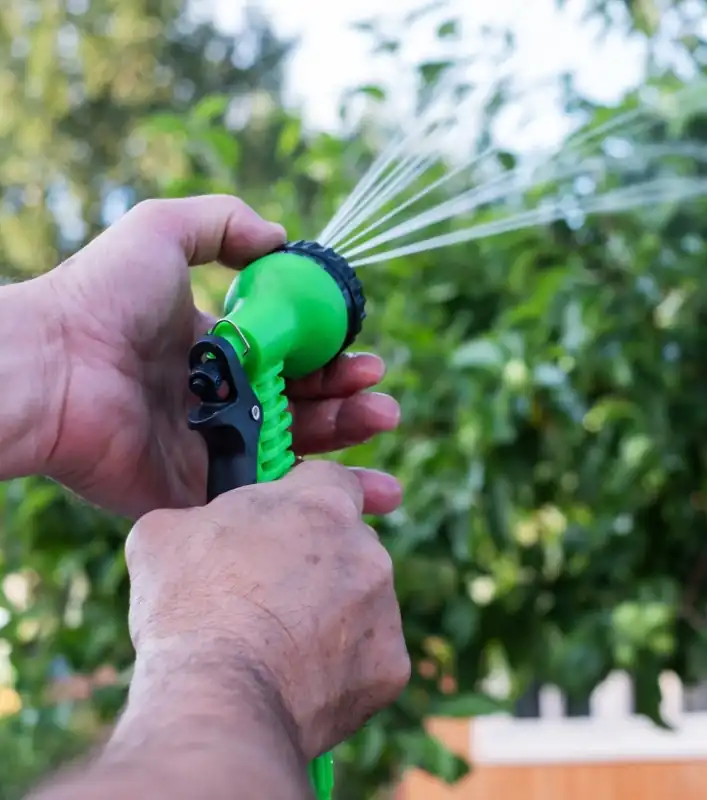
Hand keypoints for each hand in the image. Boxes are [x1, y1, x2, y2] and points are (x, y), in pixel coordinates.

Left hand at [33, 195, 401, 517]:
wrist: (50, 367)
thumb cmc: (99, 297)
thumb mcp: (161, 230)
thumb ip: (223, 222)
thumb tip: (281, 237)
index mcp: (213, 350)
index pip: (290, 360)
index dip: (332, 361)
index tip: (364, 358)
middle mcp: (216, 401)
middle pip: (301, 409)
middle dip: (350, 405)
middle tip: (382, 401)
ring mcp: (207, 450)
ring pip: (291, 456)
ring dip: (344, 445)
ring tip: (380, 422)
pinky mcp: (193, 494)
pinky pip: (260, 500)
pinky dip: (307, 499)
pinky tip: (347, 487)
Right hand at [125, 459, 409, 757]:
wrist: (218, 697)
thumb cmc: (188, 609)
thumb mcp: (164, 536)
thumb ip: (200, 516)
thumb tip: (199, 526)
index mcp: (321, 502)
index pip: (329, 480)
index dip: (302, 500)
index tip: (282, 523)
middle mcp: (367, 548)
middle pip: (348, 545)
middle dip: (315, 565)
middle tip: (266, 596)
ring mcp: (384, 608)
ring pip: (360, 605)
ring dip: (329, 618)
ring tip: (271, 648)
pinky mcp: (390, 665)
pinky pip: (366, 661)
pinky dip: (338, 671)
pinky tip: (295, 681)